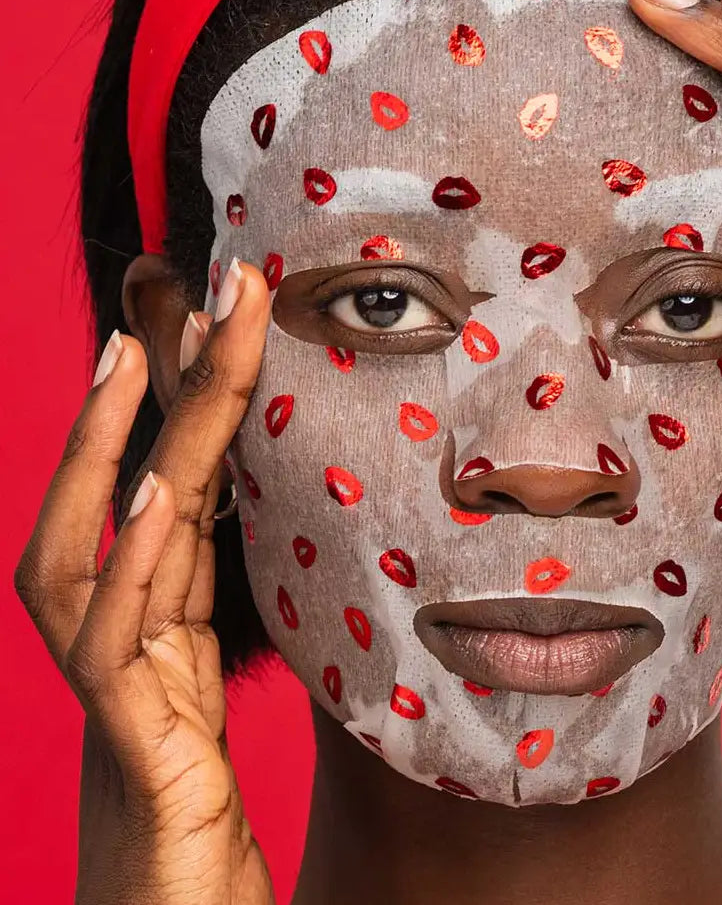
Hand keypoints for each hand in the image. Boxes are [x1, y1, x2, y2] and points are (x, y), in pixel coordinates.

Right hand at [14, 260, 273, 904]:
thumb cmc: (197, 823)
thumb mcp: (216, 695)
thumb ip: (211, 615)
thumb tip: (238, 528)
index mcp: (149, 629)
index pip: (162, 496)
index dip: (181, 409)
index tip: (211, 322)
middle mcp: (116, 644)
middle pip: (127, 495)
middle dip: (161, 390)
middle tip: (206, 289)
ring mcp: (113, 693)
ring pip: (91, 550)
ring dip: (117, 448)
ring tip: (143, 353)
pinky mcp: (131, 748)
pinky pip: (115, 645)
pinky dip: (132, 564)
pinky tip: (154, 497)